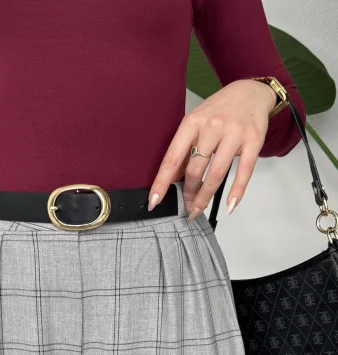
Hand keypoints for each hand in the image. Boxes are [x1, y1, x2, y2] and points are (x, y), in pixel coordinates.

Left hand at [148, 79, 276, 219]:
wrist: (251, 91)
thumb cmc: (219, 111)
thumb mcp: (196, 123)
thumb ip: (185, 148)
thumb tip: (171, 179)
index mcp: (192, 122)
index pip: (173, 158)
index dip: (162, 182)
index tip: (154, 201)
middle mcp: (212, 126)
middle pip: (195, 169)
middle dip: (188, 193)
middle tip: (186, 207)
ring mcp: (234, 133)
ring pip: (216, 174)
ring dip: (205, 197)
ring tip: (198, 210)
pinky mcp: (254, 140)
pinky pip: (244, 171)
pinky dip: (237, 191)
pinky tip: (229, 206)